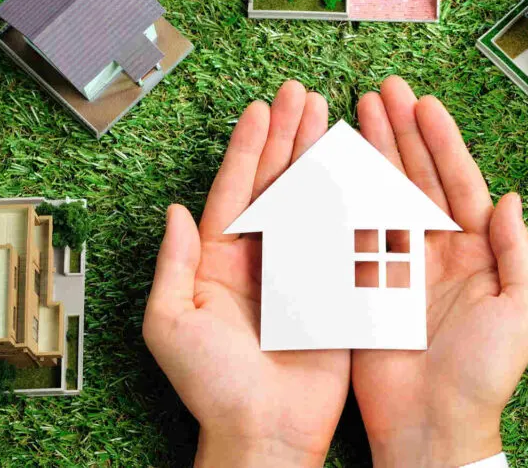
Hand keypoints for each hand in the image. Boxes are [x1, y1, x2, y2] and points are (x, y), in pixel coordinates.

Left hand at [143, 81, 348, 467]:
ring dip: (318, 156)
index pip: (235, 189)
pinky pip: (341, 234)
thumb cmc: (211, 386)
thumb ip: (172, 264)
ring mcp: (297, 269)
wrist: (263, 432)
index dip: (249, 147)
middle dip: (288, 136)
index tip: (262, 108)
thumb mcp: (169, 323)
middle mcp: (259, 257)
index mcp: (219, 260)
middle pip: (276, 182)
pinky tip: (357, 166)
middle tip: (302, 94)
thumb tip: (173, 211)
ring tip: (327, 115)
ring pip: (310, 198)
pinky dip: (351, 199)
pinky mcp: (331, 288)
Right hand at [353, 76, 527, 467]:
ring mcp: (400, 263)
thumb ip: (519, 251)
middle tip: (383, 90)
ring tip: (358, 111)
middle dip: (401, 131)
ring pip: (384, 193)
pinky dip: (344, 195)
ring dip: (373, 151)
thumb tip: (509, 197)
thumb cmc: (486, 376)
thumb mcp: (524, 311)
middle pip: (418, 176)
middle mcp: (438, 249)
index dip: (441, 140)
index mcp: (477, 251)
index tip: (423, 103)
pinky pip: (355, 229)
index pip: (458, 181)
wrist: (436, 426)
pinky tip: (335, 164)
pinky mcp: (367, 283)